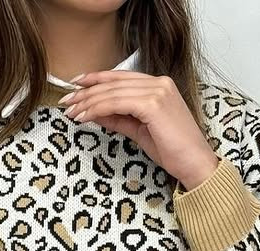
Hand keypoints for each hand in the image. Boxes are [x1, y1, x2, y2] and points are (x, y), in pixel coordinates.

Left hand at [58, 71, 219, 190]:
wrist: (194, 163)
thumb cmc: (173, 150)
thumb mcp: (140, 131)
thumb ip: (119, 118)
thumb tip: (96, 113)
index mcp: (159, 85)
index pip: (121, 78)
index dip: (96, 79)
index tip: (76, 85)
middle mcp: (159, 83)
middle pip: (113, 84)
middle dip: (86, 92)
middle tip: (66, 102)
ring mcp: (157, 92)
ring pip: (112, 92)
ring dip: (87, 102)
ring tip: (71, 112)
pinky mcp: (153, 104)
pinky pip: (116, 103)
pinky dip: (97, 109)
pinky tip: (84, 117)